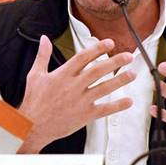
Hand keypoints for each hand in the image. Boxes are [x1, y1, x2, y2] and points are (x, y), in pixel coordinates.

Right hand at [18, 36, 135, 152]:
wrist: (33, 125)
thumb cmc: (34, 101)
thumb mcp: (35, 75)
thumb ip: (42, 55)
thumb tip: (44, 39)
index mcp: (63, 75)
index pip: (83, 57)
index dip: (97, 49)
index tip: (109, 43)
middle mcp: (74, 86)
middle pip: (98, 71)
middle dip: (114, 62)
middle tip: (128, 56)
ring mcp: (81, 101)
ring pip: (104, 88)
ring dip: (120, 80)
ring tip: (132, 74)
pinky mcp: (85, 115)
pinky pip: (104, 109)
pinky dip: (117, 106)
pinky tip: (128, 101)